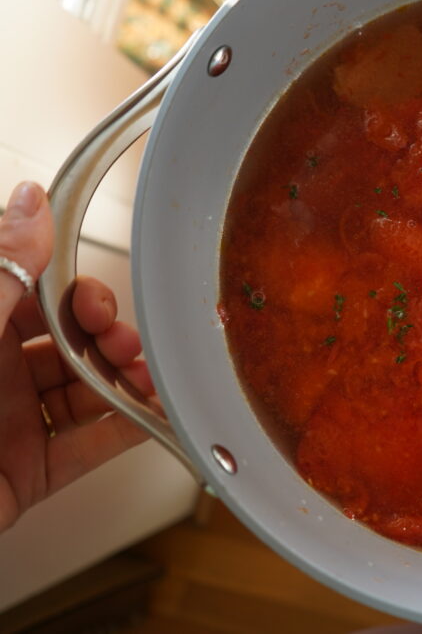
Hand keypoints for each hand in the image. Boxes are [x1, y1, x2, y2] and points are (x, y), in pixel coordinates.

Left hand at [0, 182, 151, 531]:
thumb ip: (2, 269)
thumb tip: (29, 202)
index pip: (35, 295)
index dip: (74, 294)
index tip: (97, 301)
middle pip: (69, 343)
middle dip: (108, 338)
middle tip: (123, 343)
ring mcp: (9, 425)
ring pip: (86, 391)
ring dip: (126, 381)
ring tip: (144, 379)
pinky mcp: (27, 474)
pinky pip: (90, 447)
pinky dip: (129, 431)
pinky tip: (152, 415)